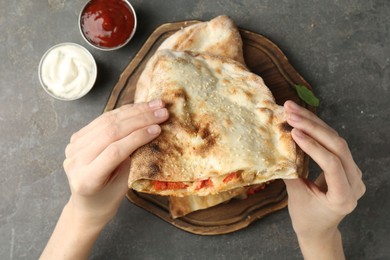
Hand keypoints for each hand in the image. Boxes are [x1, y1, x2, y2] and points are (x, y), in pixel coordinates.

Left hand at [63, 99, 168, 224]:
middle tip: (162, 112)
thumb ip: (134, 161)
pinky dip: (123, 111)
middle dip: (140, 119)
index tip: (158, 129)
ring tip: (156, 105)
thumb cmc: (108, 198)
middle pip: (110, 132)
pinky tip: (140, 107)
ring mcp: (74, 146)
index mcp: (87, 178)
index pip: (115, 151)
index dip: (137, 137)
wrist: (87, 203)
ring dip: (134, 111)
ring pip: (107, 121)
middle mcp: (76, 160)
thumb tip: (154, 133)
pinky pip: (102, 119)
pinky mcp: (77, 137)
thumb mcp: (125, 185)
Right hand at [283, 101, 364, 258]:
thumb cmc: (306, 219)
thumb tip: (280, 148)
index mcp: (344, 197)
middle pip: (338, 146)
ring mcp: (353, 172)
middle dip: (312, 127)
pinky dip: (316, 130)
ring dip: (313, 123)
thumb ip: (291, 173)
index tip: (293, 132)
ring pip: (336, 140)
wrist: (319, 229)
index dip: (313, 146)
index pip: (332, 164)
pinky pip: (333, 143)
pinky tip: (301, 118)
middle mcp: (355, 182)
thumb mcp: (297, 199)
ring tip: (292, 109)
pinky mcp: (346, 165)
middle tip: (291, 112)